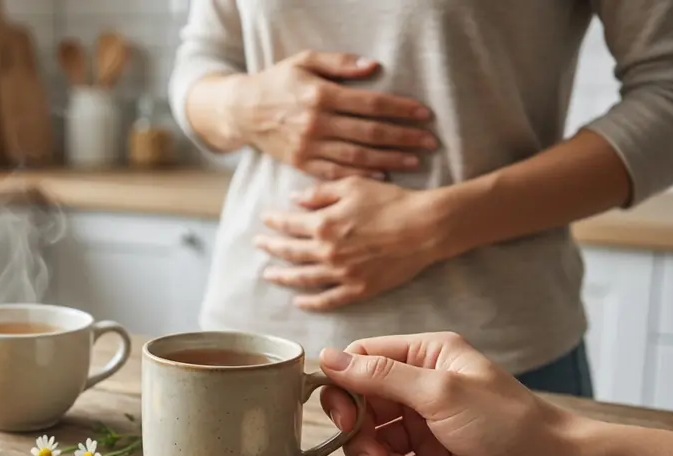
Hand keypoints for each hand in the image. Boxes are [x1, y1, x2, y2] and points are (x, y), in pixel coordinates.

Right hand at [229, 51, 437, 179]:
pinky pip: (335, 172)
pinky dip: (360, 175)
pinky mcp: (301, 163)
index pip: (371, 104)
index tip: (425, 114)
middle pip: (370, 132)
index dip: (401, 109)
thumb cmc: (277, 82)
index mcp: (321, 96)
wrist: (241, 111)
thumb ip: (339, 63)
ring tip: (415, 161)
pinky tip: (382, 176)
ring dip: (389, 159)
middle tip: (431, 142)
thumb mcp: (304, 61)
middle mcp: (316, 124)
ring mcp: (308, 147)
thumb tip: (373, 67)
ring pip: (357, 156)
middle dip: (404, 137)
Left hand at [256, 177, 445, 310]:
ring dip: (283, 276)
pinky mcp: (359, 289)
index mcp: (324, 225)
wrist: (425, 226)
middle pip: (289, 252)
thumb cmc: (391, 201)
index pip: (288, 224)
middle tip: (258, 245)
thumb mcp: (352, 186)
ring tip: (269, 274)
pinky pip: (328, 300)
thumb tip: (293, 199)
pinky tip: (298, 301)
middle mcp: (327, 252)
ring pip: (302, 278)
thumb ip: (319, 193)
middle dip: (270, 247)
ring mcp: (342, 274)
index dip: (274, 222)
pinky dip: (310, 302)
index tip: (264, 220)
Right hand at [317, 333, 576, 455]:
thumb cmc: (510, 425)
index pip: (360, 360)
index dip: (343, 389)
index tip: (345, 419)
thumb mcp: (441, 393)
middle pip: (359, 407)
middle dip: (361, 437)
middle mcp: (420, 387)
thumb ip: (381, 375)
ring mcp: (424, 426)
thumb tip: (328, 357)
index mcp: (425, 356)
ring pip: (371, 443)